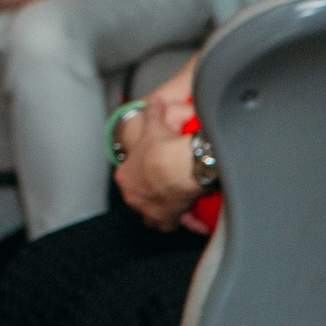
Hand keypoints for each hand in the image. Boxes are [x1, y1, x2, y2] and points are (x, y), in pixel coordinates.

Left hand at [113, 96, 203, 230]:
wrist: (180, 165)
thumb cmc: (162, 148)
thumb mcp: (154, 125)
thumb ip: (152, 111)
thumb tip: (153, 100)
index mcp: (126, 177)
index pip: (127, 178)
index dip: (138, 174)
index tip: (150, 169)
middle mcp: (135, 197)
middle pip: (140, 200)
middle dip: (150, 195)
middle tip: (165, 187)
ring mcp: (150, 211)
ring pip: (154, 217)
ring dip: (164, 212)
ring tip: (178, 205)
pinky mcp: (169, 219)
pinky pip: (179, 224)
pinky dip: (190, 224)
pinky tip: (200, 224)